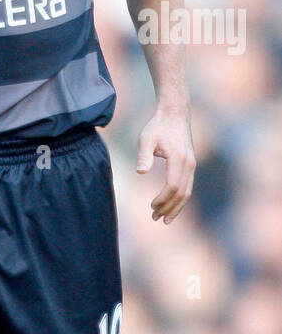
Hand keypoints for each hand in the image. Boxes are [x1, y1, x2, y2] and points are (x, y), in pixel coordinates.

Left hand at [136, 107, 195, 222]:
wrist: (175, 114)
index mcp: (179, 159)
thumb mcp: (146, 138)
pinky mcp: (191, 164)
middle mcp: (189, 164)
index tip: (151, 206)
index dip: (163, 199)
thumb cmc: (158, 126)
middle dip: (169, 208)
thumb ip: (143, 155)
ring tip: (163, 218)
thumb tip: (140, 172)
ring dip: (176, 206)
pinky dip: (180, 198)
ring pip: (187, 192)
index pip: (173, 186)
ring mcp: (192, 165)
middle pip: (182, 193)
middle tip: (155, 218)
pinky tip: (170, 205)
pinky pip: (188, 186)